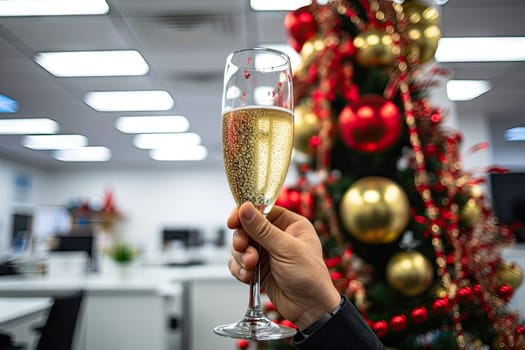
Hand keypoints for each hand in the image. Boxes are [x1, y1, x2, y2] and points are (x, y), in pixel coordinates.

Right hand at [228, 202, 340, 329]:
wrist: (310, 309)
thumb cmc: (310, 277)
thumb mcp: (286, 249)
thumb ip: (262, 229)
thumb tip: (245, 208)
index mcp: (290, 224)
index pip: (262, 210)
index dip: (245, 214)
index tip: (233, 221)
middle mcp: (277, 236)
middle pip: (247, 228)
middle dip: (242, 241)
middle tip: (245, 249)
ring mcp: (267, 252)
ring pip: (241, 246)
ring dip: (242, 257)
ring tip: (252, 267)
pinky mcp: (259, 269)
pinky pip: (239, 263)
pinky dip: (240, 270)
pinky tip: (249, 277)